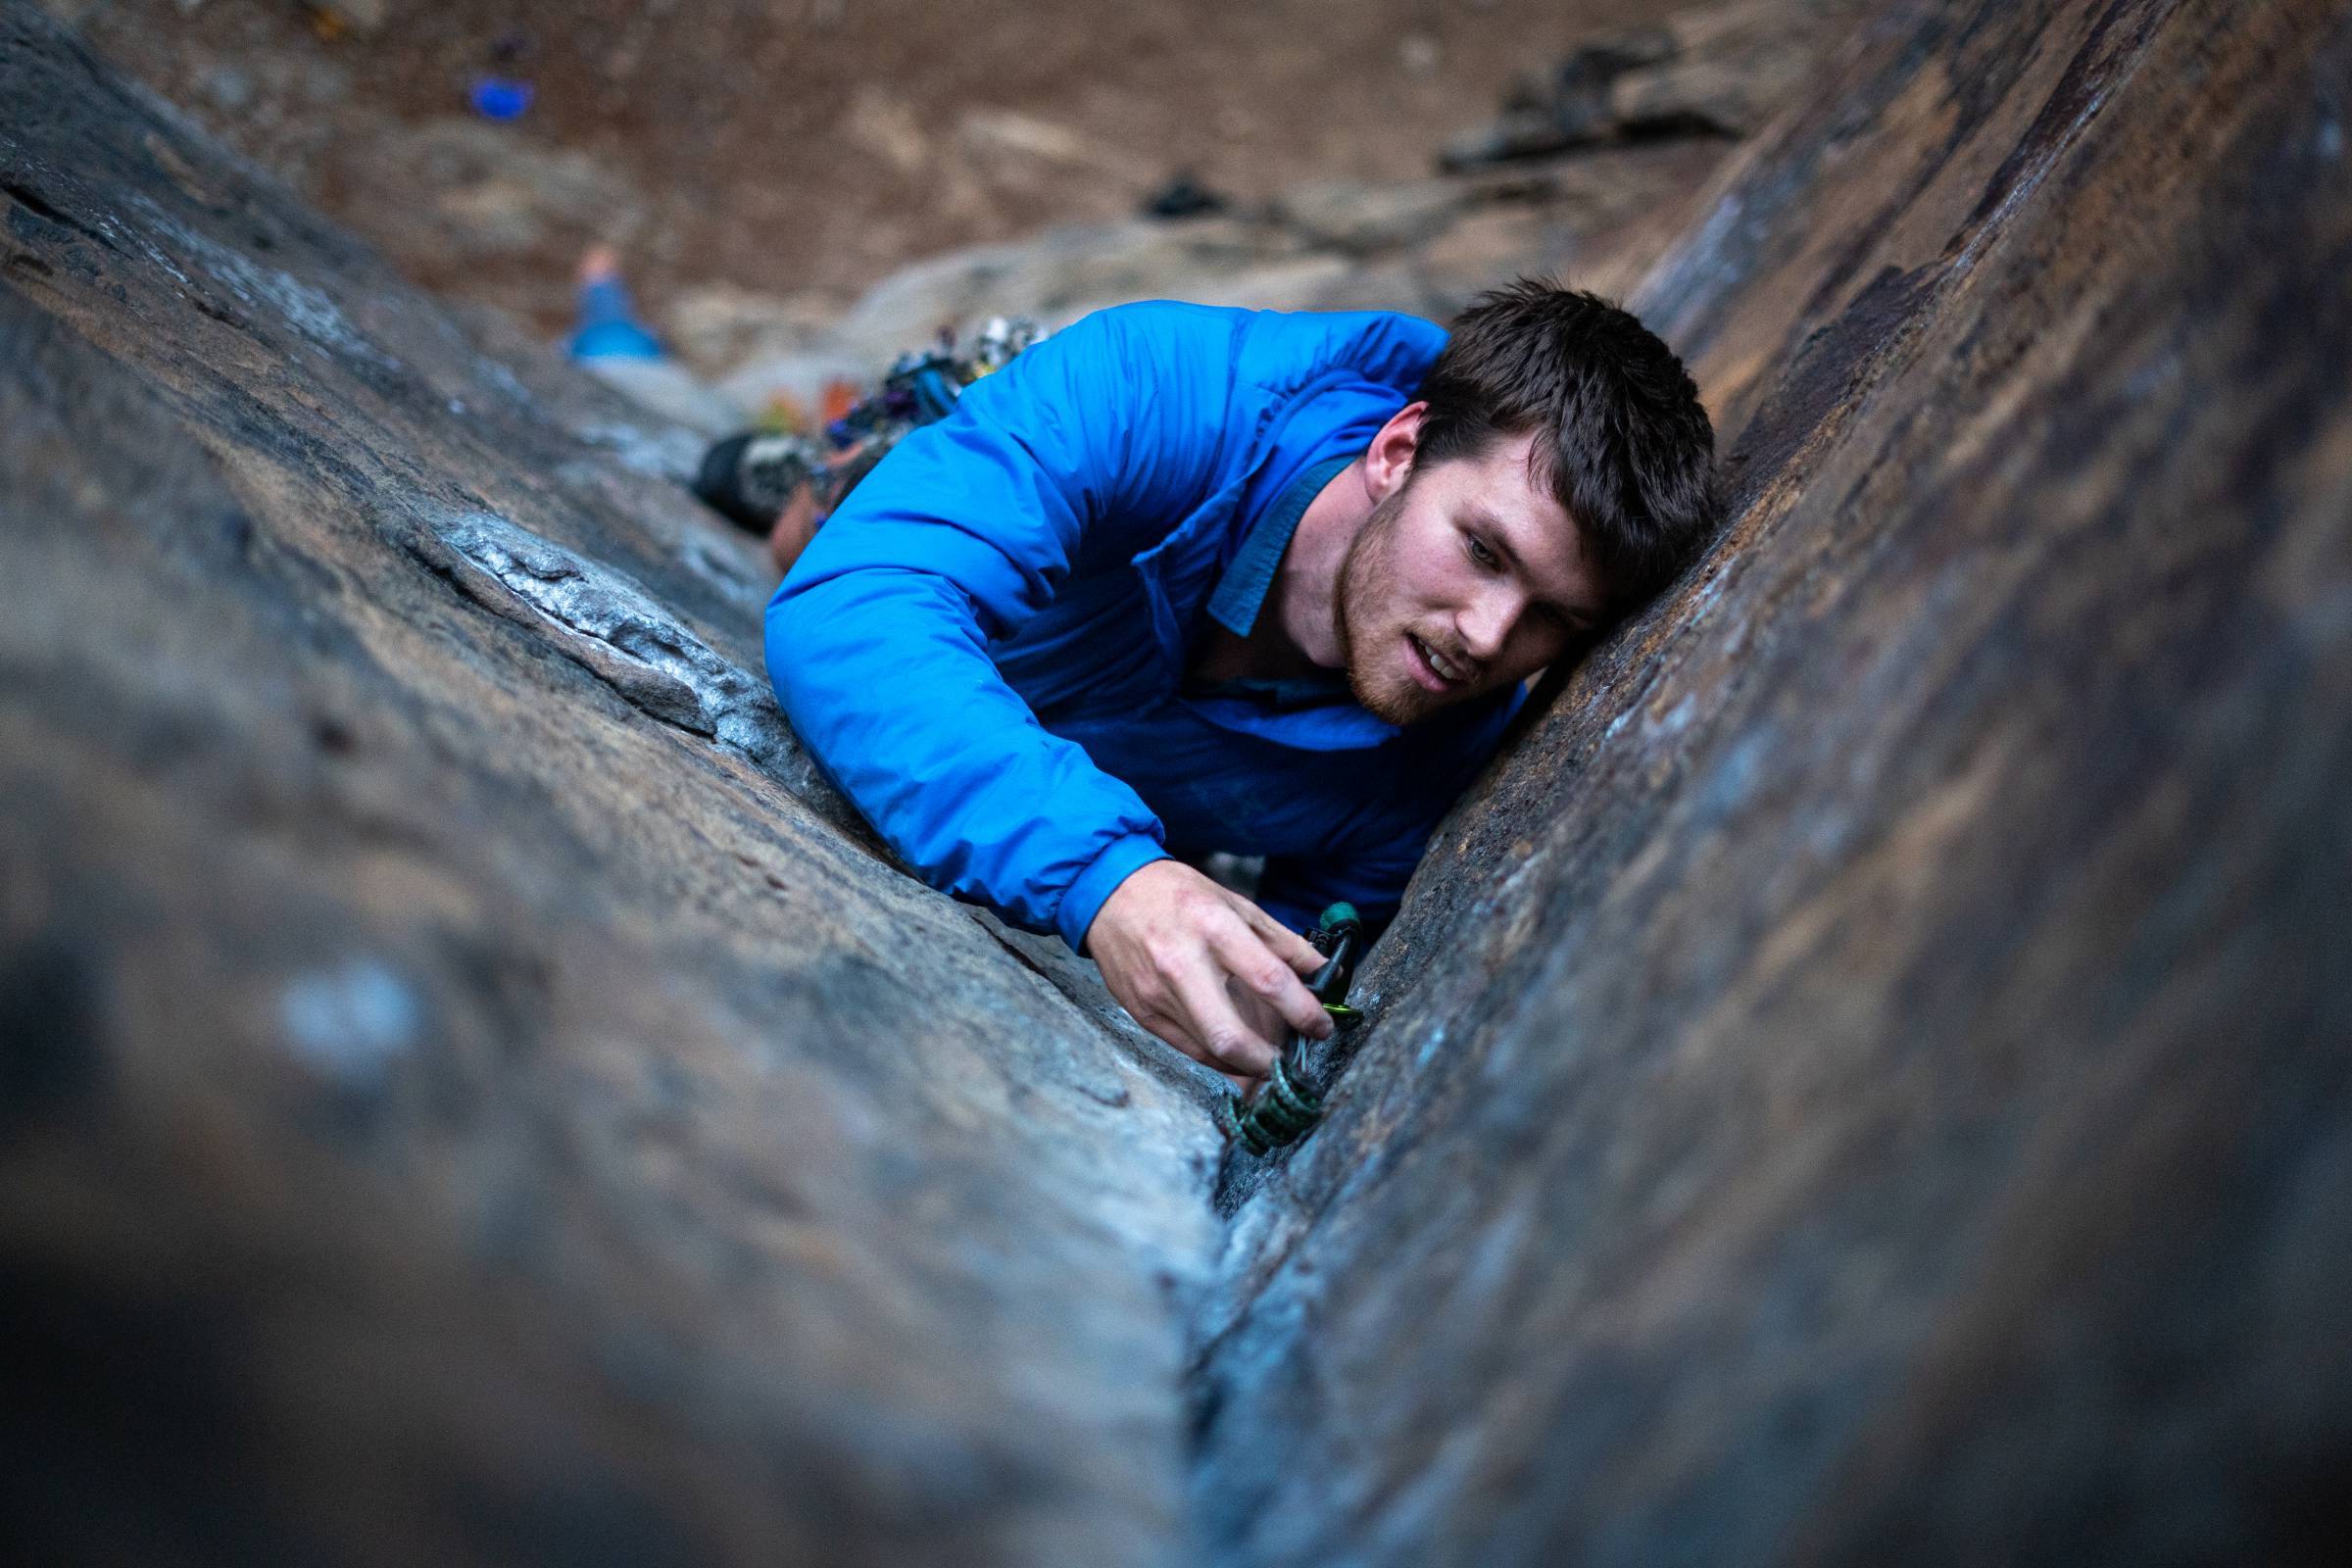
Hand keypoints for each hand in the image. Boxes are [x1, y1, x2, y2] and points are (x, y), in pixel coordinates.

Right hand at [1083, 860, 1333, 1078]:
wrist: (1107, 891)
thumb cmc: (1176, 894)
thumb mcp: (1235, 903)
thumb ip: (1283, 942)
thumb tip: (1325, 973)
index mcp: (1212, 926)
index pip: (1268, 980)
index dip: (1304, 1012)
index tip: (1322, 1026)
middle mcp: (1181, 964)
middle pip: (1230, 1036)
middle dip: (1269, 1062)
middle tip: (1291, 1062)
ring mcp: (1156, 993)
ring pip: (1210, 1052)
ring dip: (1247, 1063)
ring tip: (1268, 1054)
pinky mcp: (1141, 1012)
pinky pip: (1188, 1050)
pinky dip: (1219, 1057)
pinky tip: (1236, 1050)